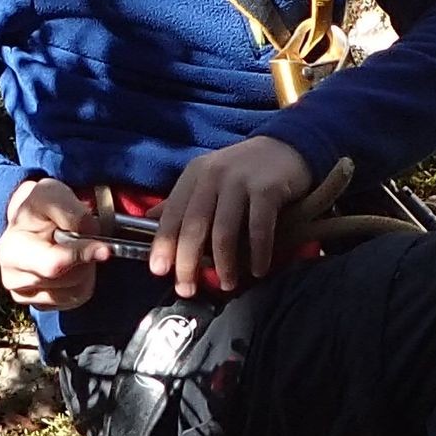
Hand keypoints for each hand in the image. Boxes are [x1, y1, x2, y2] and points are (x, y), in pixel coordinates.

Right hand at [0, 175, 110, 309]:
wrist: (28, 219)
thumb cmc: (40, 206)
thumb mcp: (53, 194)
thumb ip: (74, 214)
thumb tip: (96, 244)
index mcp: (12, 251)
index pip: (54, 265)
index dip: (83, 255)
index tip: (104, 248)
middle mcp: (12, 278)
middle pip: (69, 280)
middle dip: (85, 260)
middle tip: (85, 241)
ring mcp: (24, 294)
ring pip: (76, 292)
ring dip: (86, 270)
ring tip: (74, 249)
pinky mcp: (40, 305)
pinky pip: (75, 299)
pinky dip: (82, 281)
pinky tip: (72, 265)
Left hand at [152, 134, 315, 297]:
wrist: (287, 146)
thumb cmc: (243, 172)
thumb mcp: (207, 180)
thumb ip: (181, 202)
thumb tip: (148, 221)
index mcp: (194, 175)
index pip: (172, 214)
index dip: (163, 244)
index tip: (159, 271)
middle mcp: (213, 175)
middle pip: (194, 226)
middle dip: (188, 262)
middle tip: (188, 289)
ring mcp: (241, 181)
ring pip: (224, 232)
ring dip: (224, 264)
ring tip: (227, 284)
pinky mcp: (267, 189)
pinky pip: (259, 229)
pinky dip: (257, 254)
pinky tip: (258, 270)